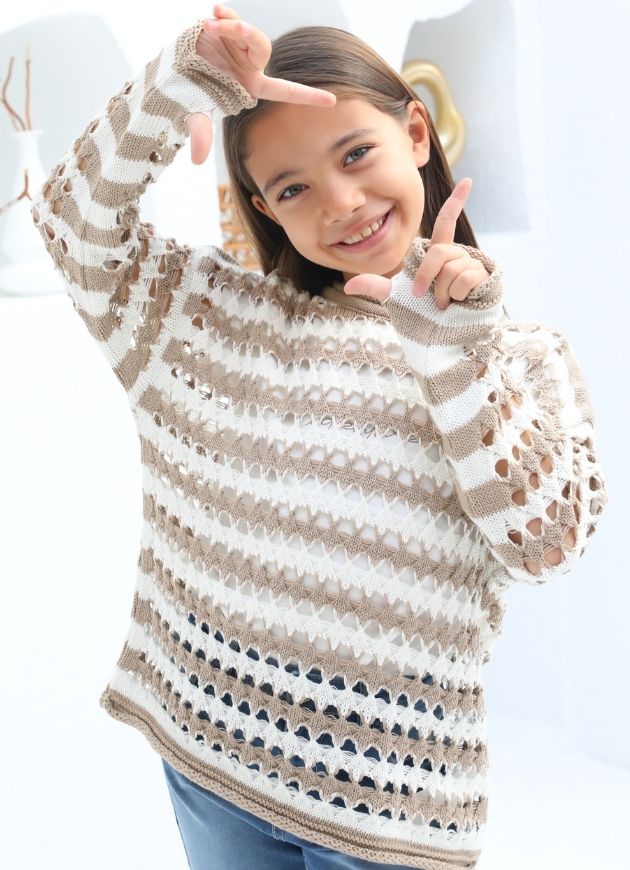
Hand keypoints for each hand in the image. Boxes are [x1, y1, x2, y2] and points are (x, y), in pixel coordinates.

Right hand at [186, 4, 336, 163]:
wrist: (168, 73)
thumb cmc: (187, 95)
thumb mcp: (195, 113)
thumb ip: (200, 133)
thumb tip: (196, 161)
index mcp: (250, 85)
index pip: (284, 90)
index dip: (307, 95)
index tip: (332, 102)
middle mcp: (249, 65)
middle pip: (263, 48)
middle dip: (244, 35)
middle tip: (218, 28)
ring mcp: (239, 46)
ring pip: (247, 31)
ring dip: (230, 26)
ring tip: (208, 26)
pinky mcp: (227, 29)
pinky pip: (233, 17)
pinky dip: (225, 14)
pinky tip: (214, 13)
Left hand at [344, 177, 490, 308]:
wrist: (439, 341)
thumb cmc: (421, 320)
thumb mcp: (395, 299)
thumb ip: (376, 287)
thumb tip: (348, 286)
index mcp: (439, 256)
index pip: (445, 224)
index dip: (455, 203)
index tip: (467, 181)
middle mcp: (457, 258)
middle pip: (439, 252)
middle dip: (426, 277)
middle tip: (423, 297)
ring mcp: (473, 268)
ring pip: (451, 267)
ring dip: (441, 292)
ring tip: (444, 305)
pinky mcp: (485, 280)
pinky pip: (465, 278)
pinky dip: (457, 295)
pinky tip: (459, 304)